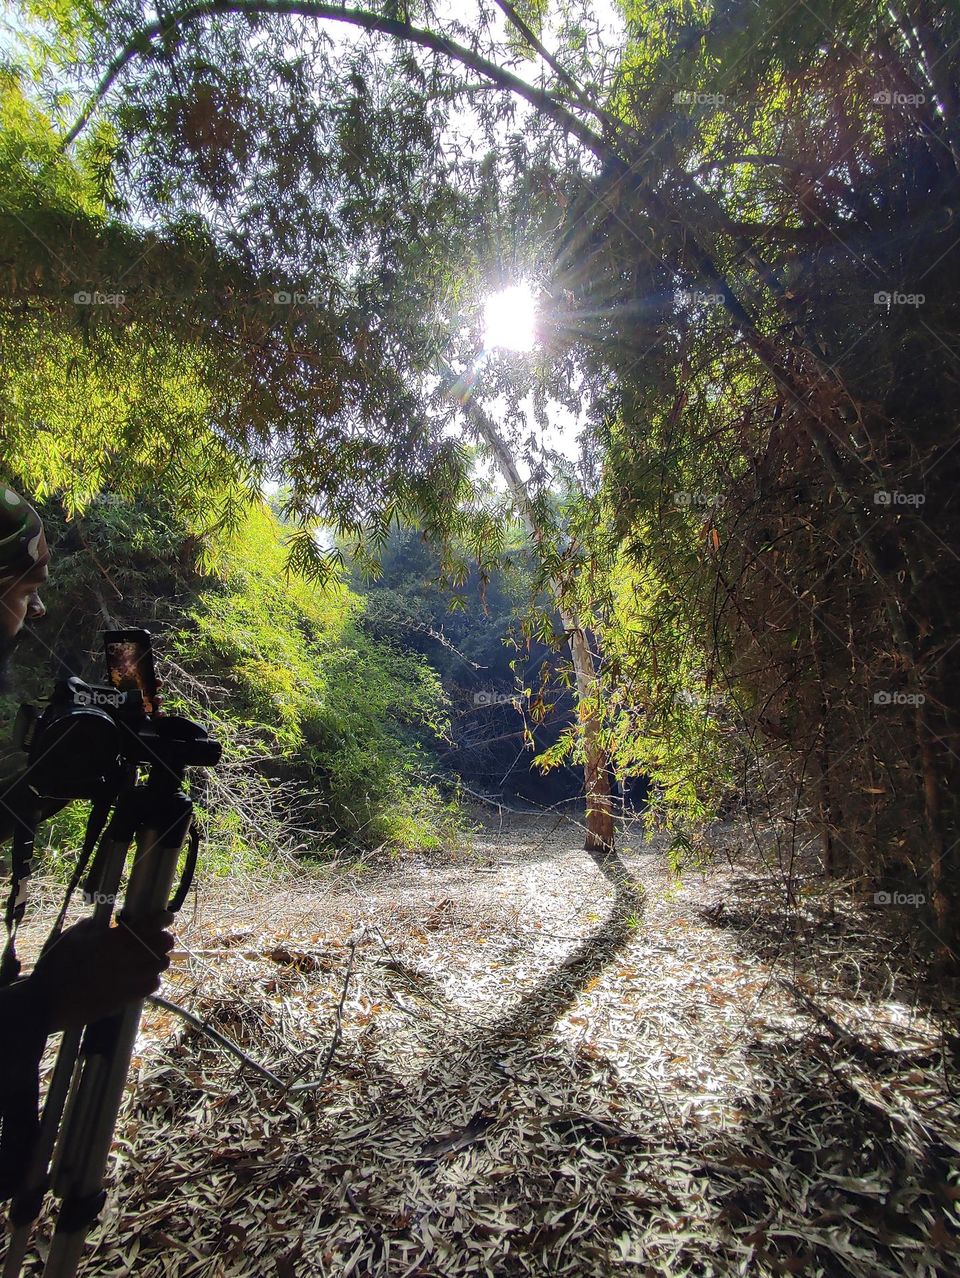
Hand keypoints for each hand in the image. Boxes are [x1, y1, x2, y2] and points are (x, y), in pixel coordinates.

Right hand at [27, 912, 174, 1031]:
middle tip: (161, 936)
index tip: (166, 916)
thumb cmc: (57, 966)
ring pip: (161, 965)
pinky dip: (153, 979)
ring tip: (155, 956)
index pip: (151, 924)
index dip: (163, 918)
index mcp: (114, 939)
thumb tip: (101, 923)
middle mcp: (127, 958)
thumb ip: (91, 925)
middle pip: (162, 944)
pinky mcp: (126, 997)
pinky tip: (146, 976)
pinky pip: (152, 985)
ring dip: (160, 958)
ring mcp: (129, 979)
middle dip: (164, 938)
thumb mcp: (72, 937)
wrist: (49, 1002)